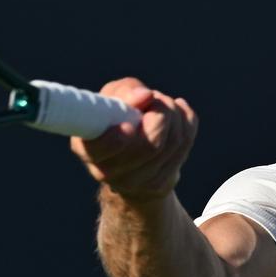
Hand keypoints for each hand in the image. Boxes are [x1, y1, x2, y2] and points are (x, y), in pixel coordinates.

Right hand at [70, 77, 197, 201]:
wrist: (128, 158)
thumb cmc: (115, 119)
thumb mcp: (111, 99)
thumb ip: (124, 92)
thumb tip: (146, 96)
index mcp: (88, 149)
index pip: (100, 148)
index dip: (116, 138)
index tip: (128, 125)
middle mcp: (109, 172)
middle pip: (151, 145)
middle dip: (161, 112)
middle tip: (156, 98)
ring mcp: (138, 182)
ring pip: (174, 142)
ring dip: (174, 113)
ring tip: (163, 104)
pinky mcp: (160, 184)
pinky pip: (186, 143)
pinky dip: (186, 120)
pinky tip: (177, 114)